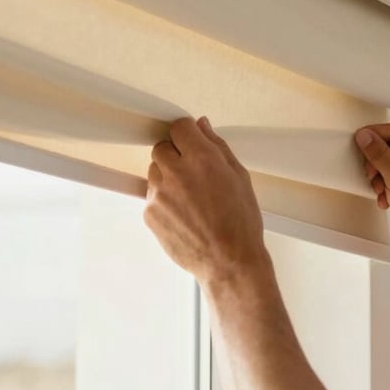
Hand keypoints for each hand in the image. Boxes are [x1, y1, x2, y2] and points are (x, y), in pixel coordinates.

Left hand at [143, 117, 268, 283]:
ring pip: (154, 171)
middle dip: (176, 156)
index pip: (179, 127)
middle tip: (193, 175)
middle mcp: (176, 172)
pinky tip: (184, 214)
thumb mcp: (240, 178)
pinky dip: (164, 201)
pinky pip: (151, 196)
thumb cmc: (240, 225)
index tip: (191, 142)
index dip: (187, 134)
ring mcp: (159, 193)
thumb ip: (218, 147)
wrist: (228, 262)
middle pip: (162, 147)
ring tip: (191, 199)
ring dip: (168, 178)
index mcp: (202, 159)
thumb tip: (203, 127)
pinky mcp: (149, 213)